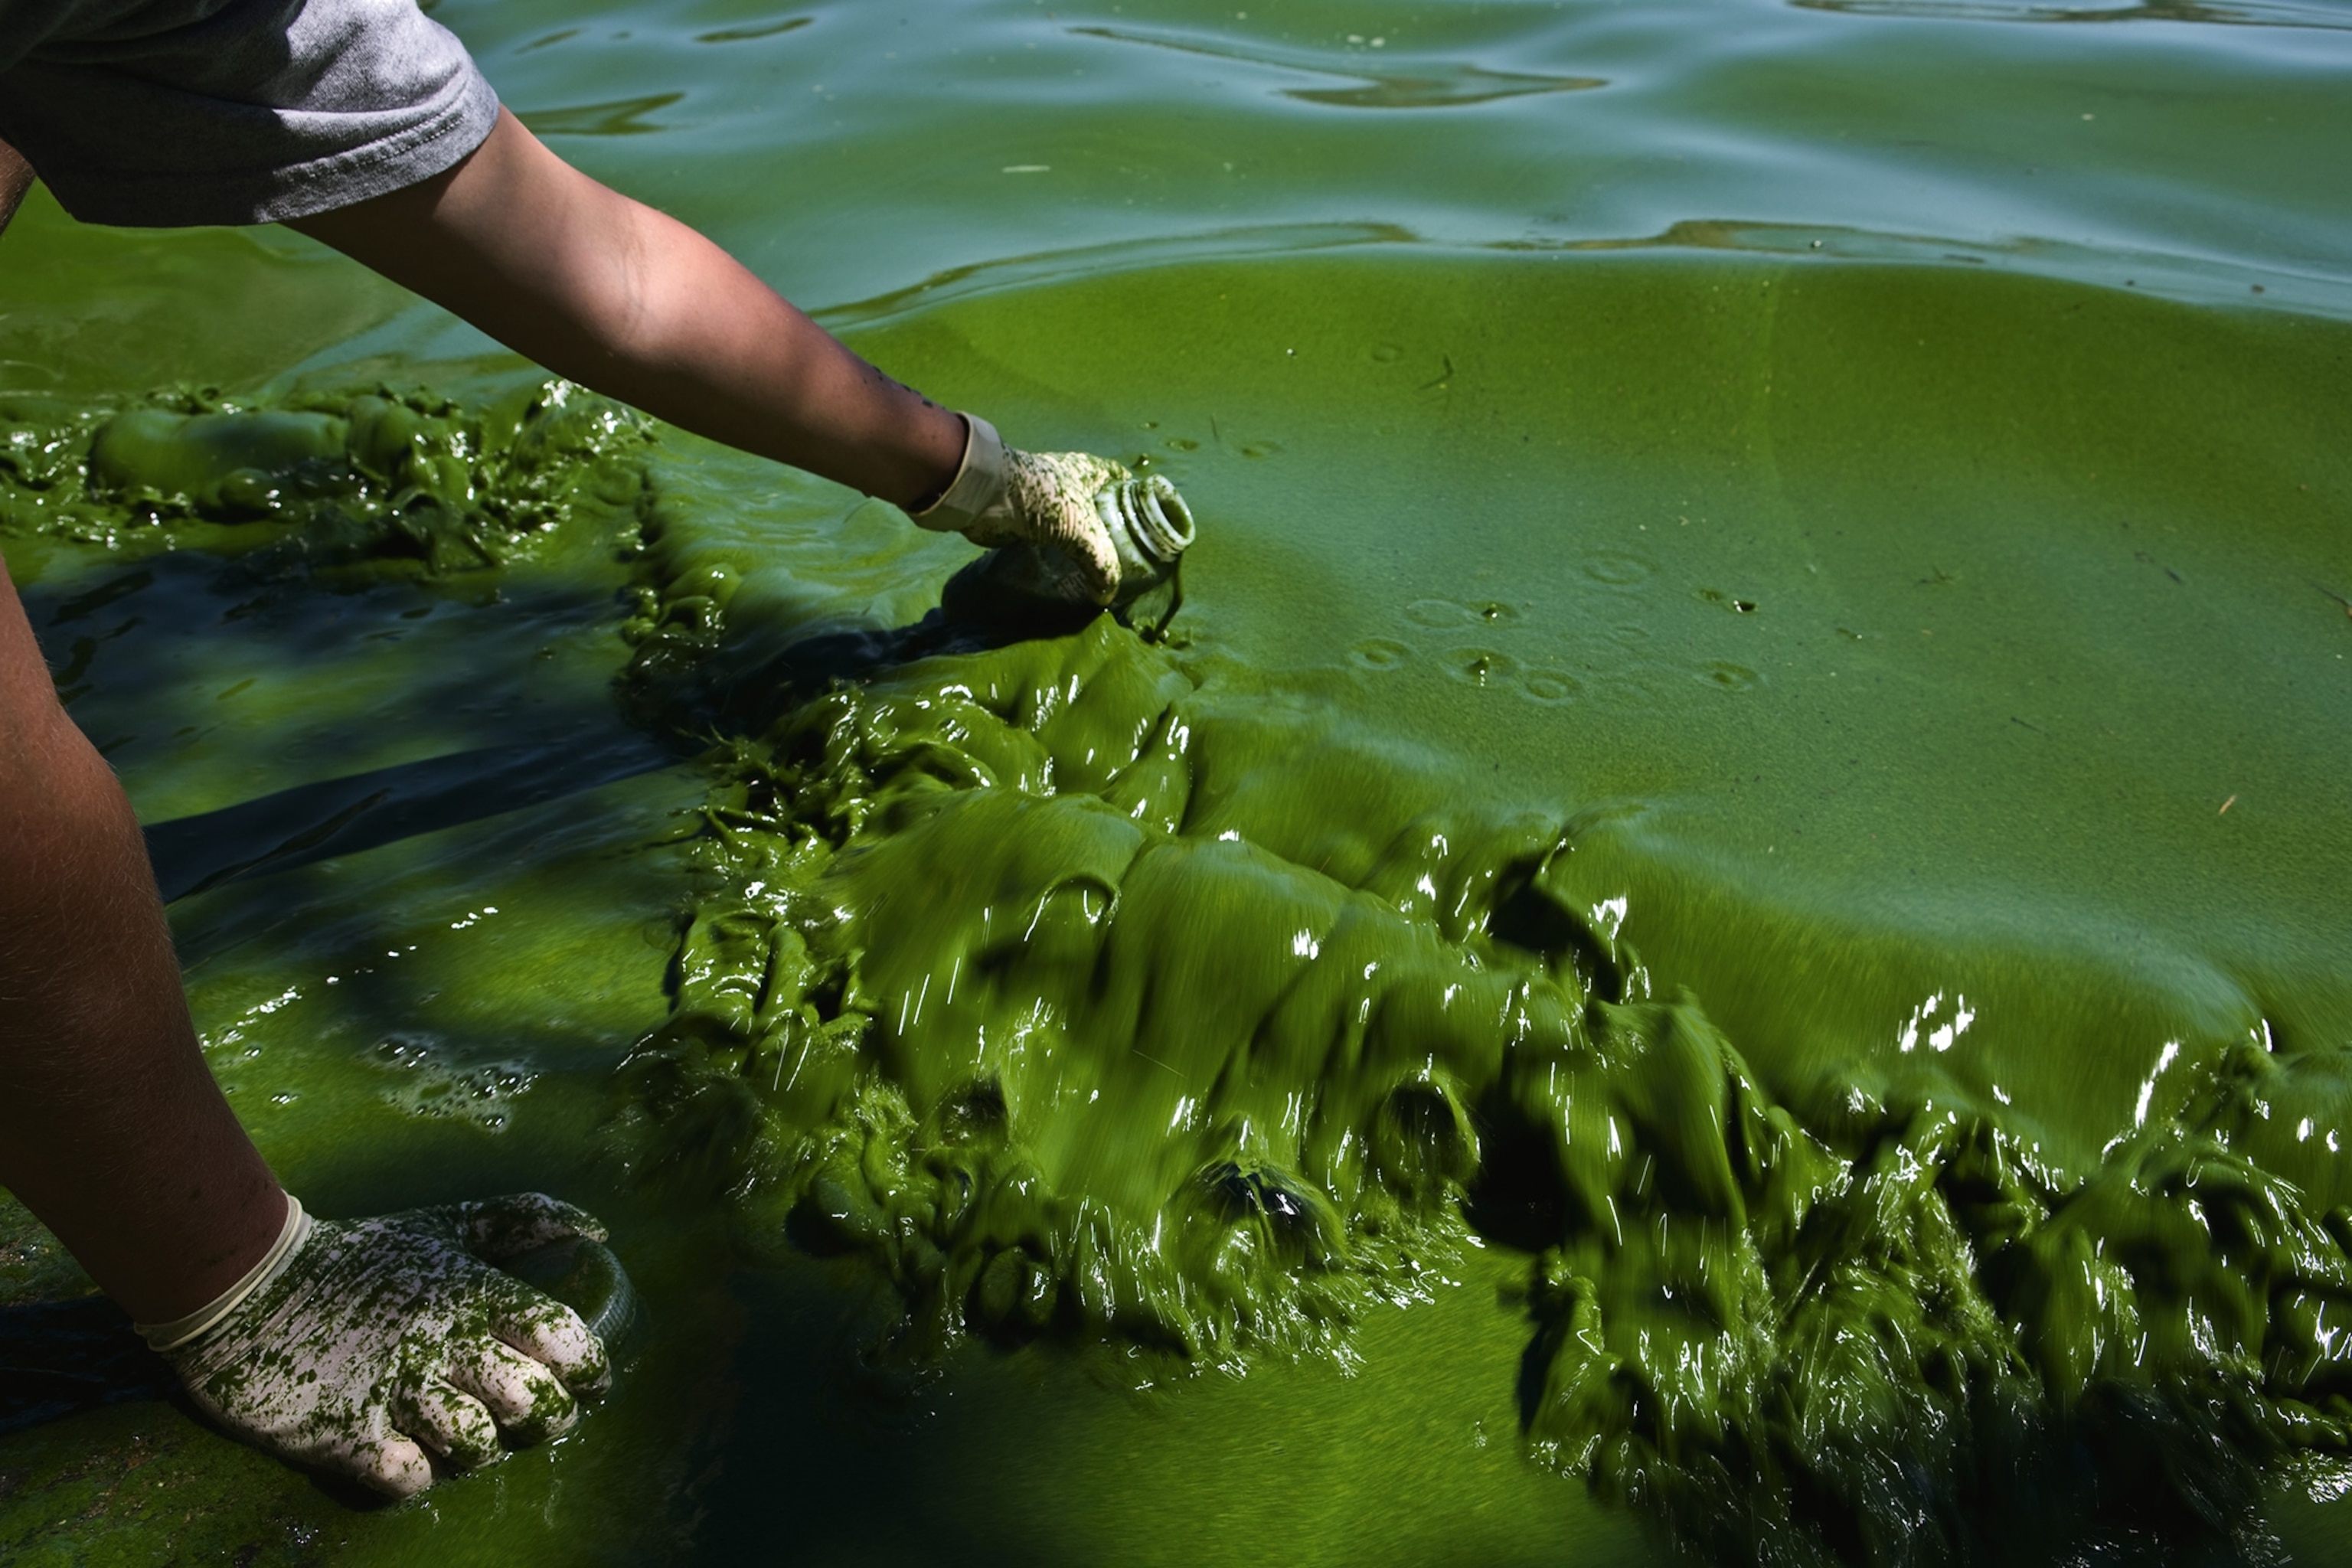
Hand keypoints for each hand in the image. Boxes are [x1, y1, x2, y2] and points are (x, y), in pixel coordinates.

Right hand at [162, 1193, 611, 1497]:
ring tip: (472, 1434)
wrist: (248, 1285)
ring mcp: (396, 1391)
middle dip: (547, 1420)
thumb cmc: (359, 1257)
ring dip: (483, 1448)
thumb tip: (599, 1232)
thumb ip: (523, 1221)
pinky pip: (411, 1479)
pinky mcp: (347, 1433)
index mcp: (473, 1292)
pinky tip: (409, 1451)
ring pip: (479, 1447)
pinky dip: (418, 1473)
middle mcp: (444, 1343)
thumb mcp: (445, 1224)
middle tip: (534, 1416)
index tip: (590, 1381)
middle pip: (533, 1405)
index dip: (590, 1369)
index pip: (563, 1340)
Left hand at [912, 416, 1130, 605]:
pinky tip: (1071, 572)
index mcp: (1091, 471)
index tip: (1146, 523)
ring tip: (1101, 569)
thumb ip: (1102, 565)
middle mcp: (1071, 482)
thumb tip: (1107, 596)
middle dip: (1111, 527)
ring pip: (1075, 523)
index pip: (1122, 480)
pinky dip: (1062, 555)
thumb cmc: (1045, 500)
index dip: (1135, 498)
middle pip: (1099, 504)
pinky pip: (1054, 539)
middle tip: (1125, 555)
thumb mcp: (1085, 532)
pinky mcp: (1029, 520)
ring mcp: (1048, 500)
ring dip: (1084, 543)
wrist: (989, 497)